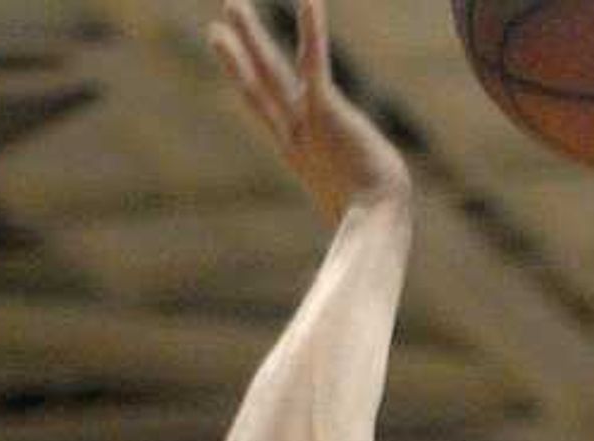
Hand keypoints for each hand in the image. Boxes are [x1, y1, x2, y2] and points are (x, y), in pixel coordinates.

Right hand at [207, 0, 410, 225]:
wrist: (377, 224)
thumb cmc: (373, 225)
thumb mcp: (354, 212)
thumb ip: (346, 217)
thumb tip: (348, 261)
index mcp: (298, 153)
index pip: (266, 111)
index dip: (246, 83)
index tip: (232, 62)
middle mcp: (295, 135)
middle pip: (258, 88)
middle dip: (237, 57)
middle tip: (216, 28)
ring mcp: (306, 122)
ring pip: (271, 71)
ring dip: (252, 37)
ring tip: (232, 5)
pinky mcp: (326, 110)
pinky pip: (315, 62)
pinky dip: (311, 31)